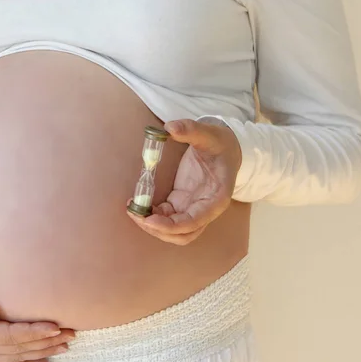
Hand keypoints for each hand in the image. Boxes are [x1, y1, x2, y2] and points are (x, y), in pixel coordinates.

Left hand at [127, 119, 241, 245]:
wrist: (227, 147)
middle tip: (135, 213)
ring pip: (174, 231)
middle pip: (183, 234)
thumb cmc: (221, 143)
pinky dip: (152, 216)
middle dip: (158, 230)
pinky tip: (138, 204)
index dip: (171, 225)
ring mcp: (193, 208)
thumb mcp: (209, 133)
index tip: (149, 219)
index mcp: (216, 198)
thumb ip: (191, 129)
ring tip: (133, 211)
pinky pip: (166, 218)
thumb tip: (170, 127)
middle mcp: (205, 209)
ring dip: (153, 227)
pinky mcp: (181, 203)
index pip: (194, 222)